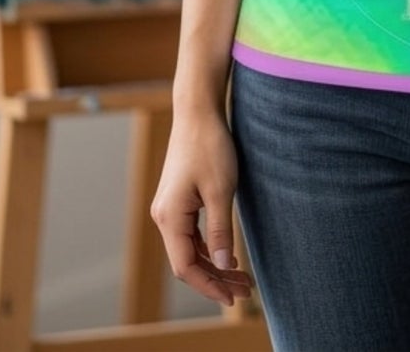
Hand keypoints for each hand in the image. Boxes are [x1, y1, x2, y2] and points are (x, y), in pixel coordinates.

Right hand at [150, 107, 255, 308]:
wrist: (198, 111)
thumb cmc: (210, 146)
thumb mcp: (221, 190)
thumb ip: (220, 229)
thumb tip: (221, 264)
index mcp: (170, 217)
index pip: (186, 267)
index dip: (209, 286)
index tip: (233, 297)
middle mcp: (164, 216)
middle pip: (187, 261)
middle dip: (215, 278)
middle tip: (245, 290)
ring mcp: (169, 208)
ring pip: (189, 249)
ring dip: (213, 264)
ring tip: (241, 277)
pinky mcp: (178, 200)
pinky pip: (190, 234)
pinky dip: (208, 247)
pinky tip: (227, 254)